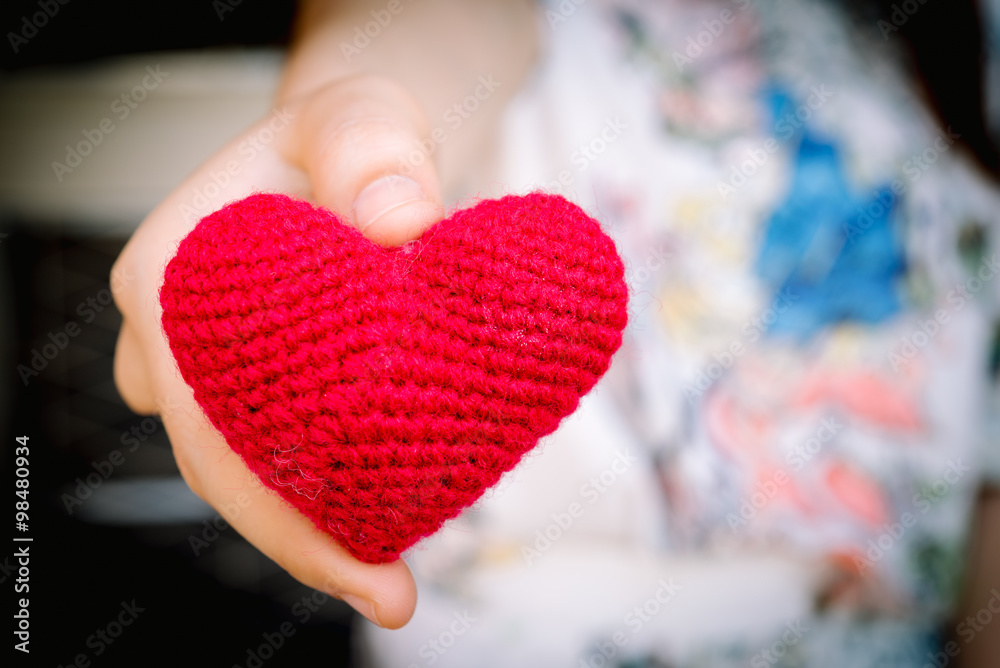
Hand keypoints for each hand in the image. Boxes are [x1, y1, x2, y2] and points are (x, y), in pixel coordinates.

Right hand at [112, 74, 443, 627]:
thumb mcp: (361, 115)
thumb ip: (374, 153)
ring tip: (391, 580)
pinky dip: (324, 490)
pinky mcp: (256, 379)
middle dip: (299, 538)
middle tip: (390, 593)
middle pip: (220, 464)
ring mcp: (212, 364)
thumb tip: (402, 224)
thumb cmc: (347, 136)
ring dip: (312, 528)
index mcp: (174, 276)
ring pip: (246, 469)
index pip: (204, 416)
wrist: (351, 151)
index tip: (356, 558)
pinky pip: (277, 449)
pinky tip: (384, 524)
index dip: (269, 500)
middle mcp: (175, 334)